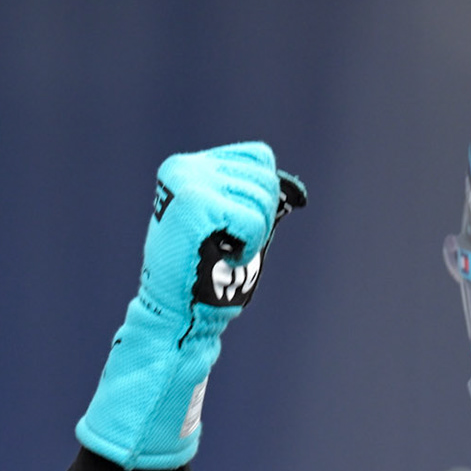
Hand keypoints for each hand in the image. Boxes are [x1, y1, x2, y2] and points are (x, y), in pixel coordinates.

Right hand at [78, 142, 305, 469]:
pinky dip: (251, 245)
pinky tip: (228, 257)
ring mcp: (188, 181)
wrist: (174, 312)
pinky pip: (254, 219)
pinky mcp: (196, 202)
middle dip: (262, 218)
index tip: (239, 228)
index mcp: (187, 167)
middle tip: (232, 246)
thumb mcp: (229, 227)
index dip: (264, 196)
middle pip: (264, 177)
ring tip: (226, 253)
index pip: (258, 158)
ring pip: (262, 198)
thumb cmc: (205, 275)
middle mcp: (184, 167)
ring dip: (256, 235)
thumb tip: (296, 191)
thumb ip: (252, 201)